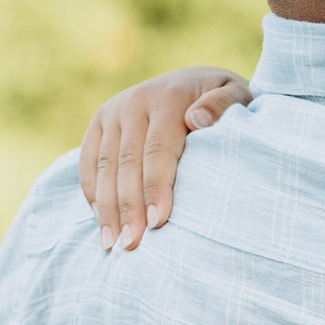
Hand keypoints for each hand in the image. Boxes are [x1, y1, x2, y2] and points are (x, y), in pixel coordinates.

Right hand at [79, 67, 252, 249]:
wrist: (193, 80)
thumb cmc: (222, 101)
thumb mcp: (237, 95)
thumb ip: (223, 105)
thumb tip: (197, 119)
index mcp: (168, 96)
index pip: (157, 149)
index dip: (156, 187)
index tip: (158, 223)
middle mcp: (134, 101)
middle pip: (126, 162)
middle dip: (128, 206)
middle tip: (131, 244)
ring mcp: (113, 111)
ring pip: (103, 165)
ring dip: (106, 207)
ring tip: (111, 244)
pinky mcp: (99, 121)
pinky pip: (88, 161)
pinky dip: (92, 192)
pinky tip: (101, 222)